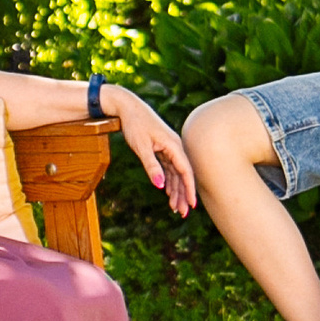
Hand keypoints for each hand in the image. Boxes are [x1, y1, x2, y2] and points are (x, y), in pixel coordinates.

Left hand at [110, 87, 197, 217]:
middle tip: (182, 213)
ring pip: (176, 173)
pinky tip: (168, 193)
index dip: (189, 189)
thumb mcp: (141, 147)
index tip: (191, 205)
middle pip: (182, 175)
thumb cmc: (135, 125)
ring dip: (176, 190)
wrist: (128, 107)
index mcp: (173, 146)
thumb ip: (151, 166)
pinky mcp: (162, 149)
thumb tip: (160, 186)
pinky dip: (169, 181)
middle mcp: (174, 147)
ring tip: (175, 208)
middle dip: (183, 195)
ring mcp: (169, 148)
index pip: (185, 171)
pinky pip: (169, 168)